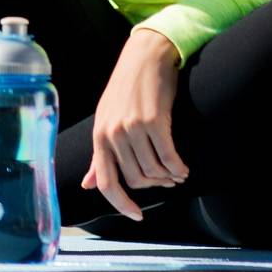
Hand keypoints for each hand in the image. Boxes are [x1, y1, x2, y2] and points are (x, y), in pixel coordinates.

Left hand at [81, 28, 189, 221]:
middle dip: (154, 185)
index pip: (106, 182)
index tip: (137, 216)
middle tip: (167, 181)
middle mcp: (113, 133)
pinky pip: (169, 158)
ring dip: (169, 177)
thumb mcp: (107, 119)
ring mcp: (133, 127)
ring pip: (154, 171)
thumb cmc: (127, 88)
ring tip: (177, 173)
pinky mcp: (155, 121)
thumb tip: (88, 186)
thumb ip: (100, 154)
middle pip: (136, 179)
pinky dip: (178, 167)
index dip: (121, 204)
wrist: (146, 55)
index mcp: (99, 135)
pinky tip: (183, 167)